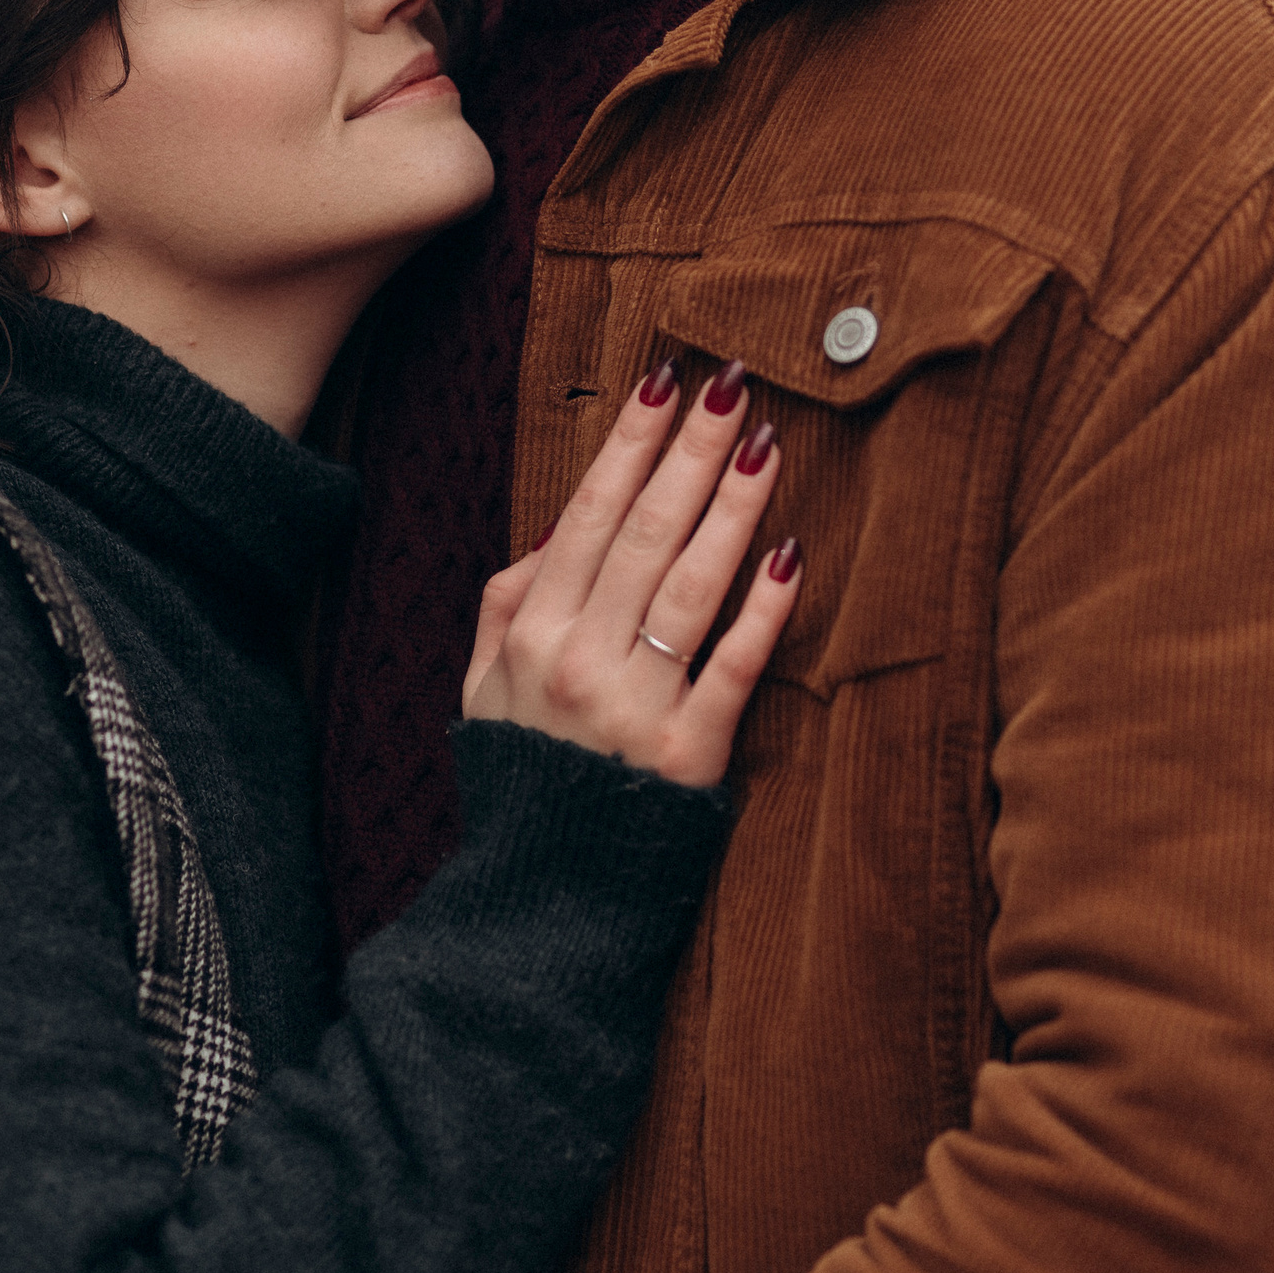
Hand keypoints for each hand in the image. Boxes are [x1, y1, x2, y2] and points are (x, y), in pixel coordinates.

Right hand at [463, 358, 798, 786]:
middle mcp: (579, 659)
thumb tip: (555, 527)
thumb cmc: (525, 773)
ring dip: (732, 508)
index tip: (663, 380)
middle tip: (731, 384)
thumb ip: (507, 600)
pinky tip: (789, 555)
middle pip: (645, 533)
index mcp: (531, 633)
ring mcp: (635, 705)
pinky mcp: (690, 754)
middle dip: (690, 450)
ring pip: (691, 585)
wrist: (546, 892)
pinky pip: (734, 667)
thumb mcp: (484, 686)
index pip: (587, 514)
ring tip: (764, 446)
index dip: (628, 443)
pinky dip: (761, 610)